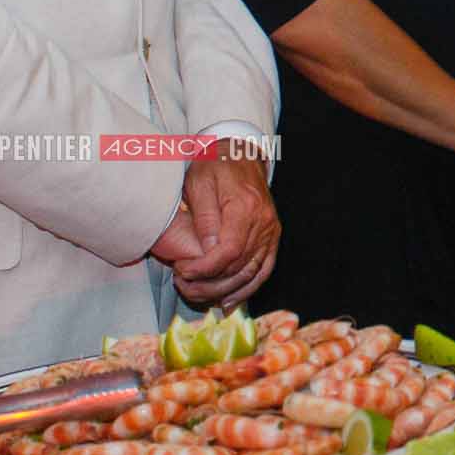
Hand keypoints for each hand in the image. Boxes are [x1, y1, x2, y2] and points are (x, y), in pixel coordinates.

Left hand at [168, 152, 279, 307]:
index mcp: (245, 208)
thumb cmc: (216, 165)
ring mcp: (271, 232)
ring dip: (224, 291)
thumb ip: (204, 218)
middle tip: (183, 285)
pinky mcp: (272, 237)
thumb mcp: (200, 183)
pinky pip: (263, 270)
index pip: (228, 252)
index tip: (182, 271)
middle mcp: (264, 223)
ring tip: (198, 295)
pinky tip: (228, 301)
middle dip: (208, 284)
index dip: (204, 269)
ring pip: (251, 273)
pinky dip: (247, 289)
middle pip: (239, 267)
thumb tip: (206, 251)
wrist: (241, 153)